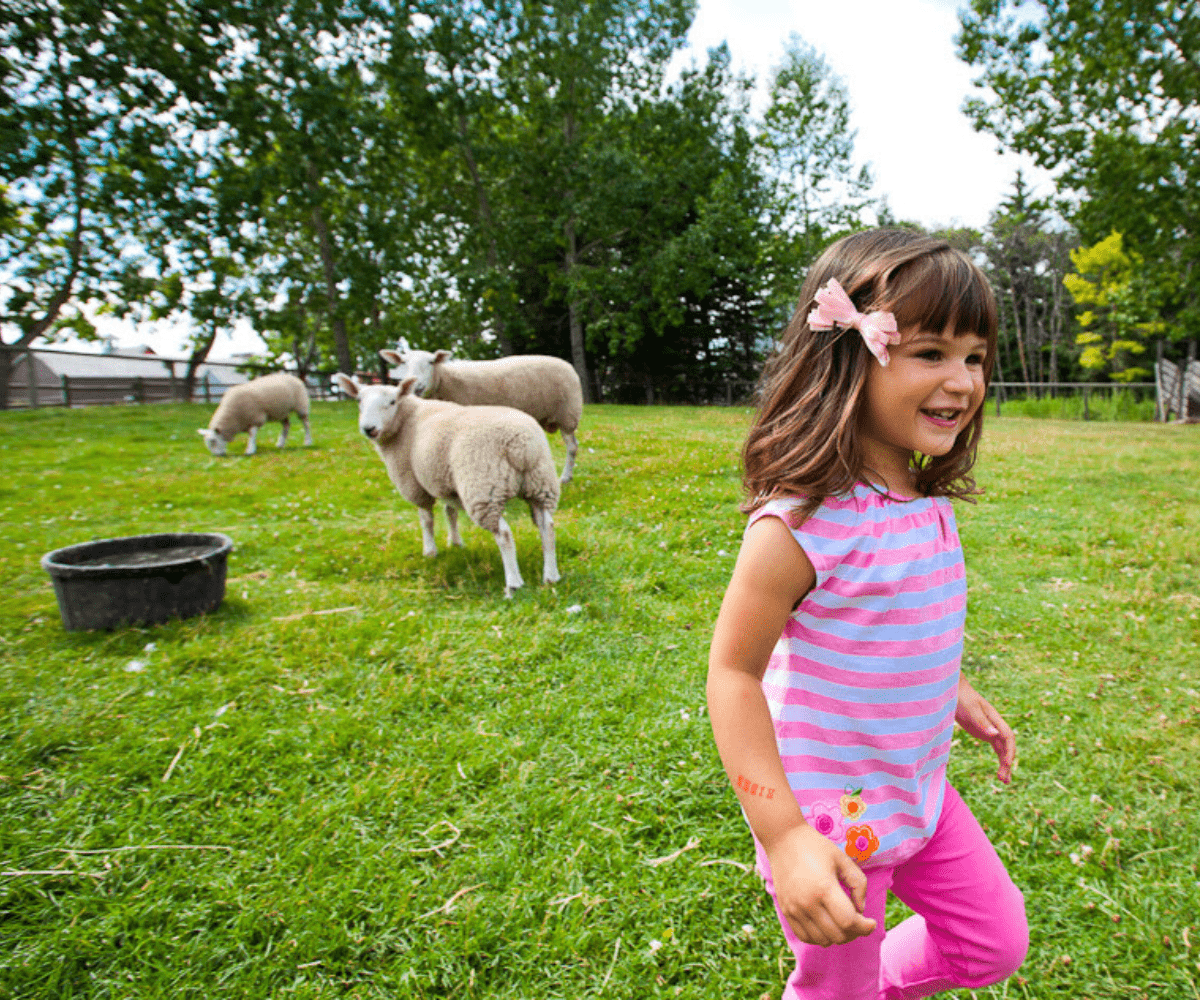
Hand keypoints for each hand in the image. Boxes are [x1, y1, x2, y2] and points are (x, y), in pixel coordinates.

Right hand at [765, 824, 876, 946]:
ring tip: (842, 922)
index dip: (865, 927)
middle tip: (858, 920)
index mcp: (824, 887)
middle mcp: (807, 902)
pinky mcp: (786, 911)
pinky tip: (827, 925)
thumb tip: (861, 910)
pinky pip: (805, 936)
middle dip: (854, 932)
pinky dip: (820, 937)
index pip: (848, 922)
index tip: (871, 922)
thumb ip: (858, 884)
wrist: (782, 839)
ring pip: (822, 940)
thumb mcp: (842, 859)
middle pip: (837, 935)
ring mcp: (794, 909)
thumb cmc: (815, 846)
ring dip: (837, 936)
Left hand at [956, 675, 1015, 782]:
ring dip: (1004, 764)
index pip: (1008, 737)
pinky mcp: (984, 732)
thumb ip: (981, 722)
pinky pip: (996, 748)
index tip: (1006, 764)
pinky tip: (1000, 771)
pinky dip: (999, 759)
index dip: (1009, 751)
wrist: (953, 690)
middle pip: (1007, 746)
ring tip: (1004, 781)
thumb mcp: (969, 709)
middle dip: (1007, 762)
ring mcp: (991, 729)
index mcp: (994, 718)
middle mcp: (996, 725)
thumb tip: (995, 735)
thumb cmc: (961, 697)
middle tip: (1004, 780)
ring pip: (1002, 749)